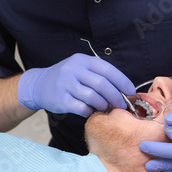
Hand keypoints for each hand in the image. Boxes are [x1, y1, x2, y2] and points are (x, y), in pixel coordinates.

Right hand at [17, 53, 134, 116]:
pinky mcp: (60, 99)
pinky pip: (82, 108)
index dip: (122, 81)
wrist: (40, 85)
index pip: (107, 69)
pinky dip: (90, 111)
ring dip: (103, 105)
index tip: (131, 91)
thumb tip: (123, 90)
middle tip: (122, 105)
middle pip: (102, 84)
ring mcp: (66, 84)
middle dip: (116, 96)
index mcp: (83, 60)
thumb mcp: (81, 69)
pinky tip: (91, 111)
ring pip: (93, 97)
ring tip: (106, 107)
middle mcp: (73, 70)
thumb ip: (99, 76)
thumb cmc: (68, 78)